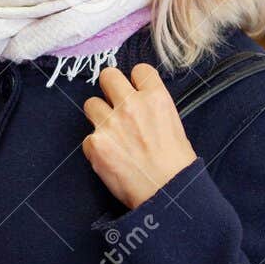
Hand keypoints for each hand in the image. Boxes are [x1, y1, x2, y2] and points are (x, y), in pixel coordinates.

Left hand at [81, 64, 197, 209]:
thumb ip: (153, 110)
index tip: (135, 91)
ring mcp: (110, 123)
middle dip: (110, 88)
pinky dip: (96, 147)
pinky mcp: (95, 144)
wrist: (166, 193)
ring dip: (99, 116)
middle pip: (107, 76)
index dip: (136, 81)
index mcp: (156, 99)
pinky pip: (88, 137)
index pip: (139, 70)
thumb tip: (140, 106)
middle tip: (115, 104)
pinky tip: (110, 158)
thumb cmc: (176, 166)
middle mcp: (131, 105)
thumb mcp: (175, 127)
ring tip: (111, 133)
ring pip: (91, 103)